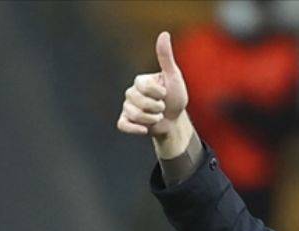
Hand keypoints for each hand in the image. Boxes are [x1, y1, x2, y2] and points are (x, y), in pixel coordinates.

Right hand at [117, 32, 191, 154]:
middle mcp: (131, 92)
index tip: (165, 94)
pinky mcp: (126, 121)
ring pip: (133, 114)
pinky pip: (123, 125)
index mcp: (140, 81)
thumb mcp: (173, 76)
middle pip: (138, 102)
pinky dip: (134, 129)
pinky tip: (145, 130)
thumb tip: (164, 33)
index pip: (143, 86)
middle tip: (162, 108)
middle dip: (156, 108)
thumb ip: (166, 57)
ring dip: (151, 119)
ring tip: (157, 117)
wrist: (175, 121)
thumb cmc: (175, 97)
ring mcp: (127, 107)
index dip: (158, 93)